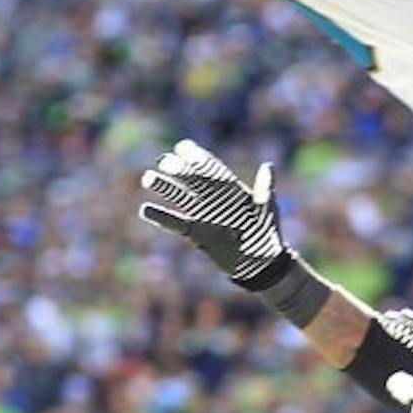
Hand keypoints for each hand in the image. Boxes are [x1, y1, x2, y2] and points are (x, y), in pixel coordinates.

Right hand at [138, 138, 291, 288]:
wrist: (260, 264)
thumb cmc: (268, 235)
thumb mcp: (268, 211)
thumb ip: (265, 191)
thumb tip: (267, 166)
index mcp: (231, 190)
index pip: (211, 170)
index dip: (197, 158)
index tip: (182, 148)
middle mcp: (213, 199)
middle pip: (192, 180)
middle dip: (178, 170)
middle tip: (163, 161)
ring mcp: (203, 215)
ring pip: (180, 197)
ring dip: (164, 187)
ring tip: (147, 178)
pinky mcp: (195, 233)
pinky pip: (175, 223)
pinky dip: (161, 217)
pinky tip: (145, 209)